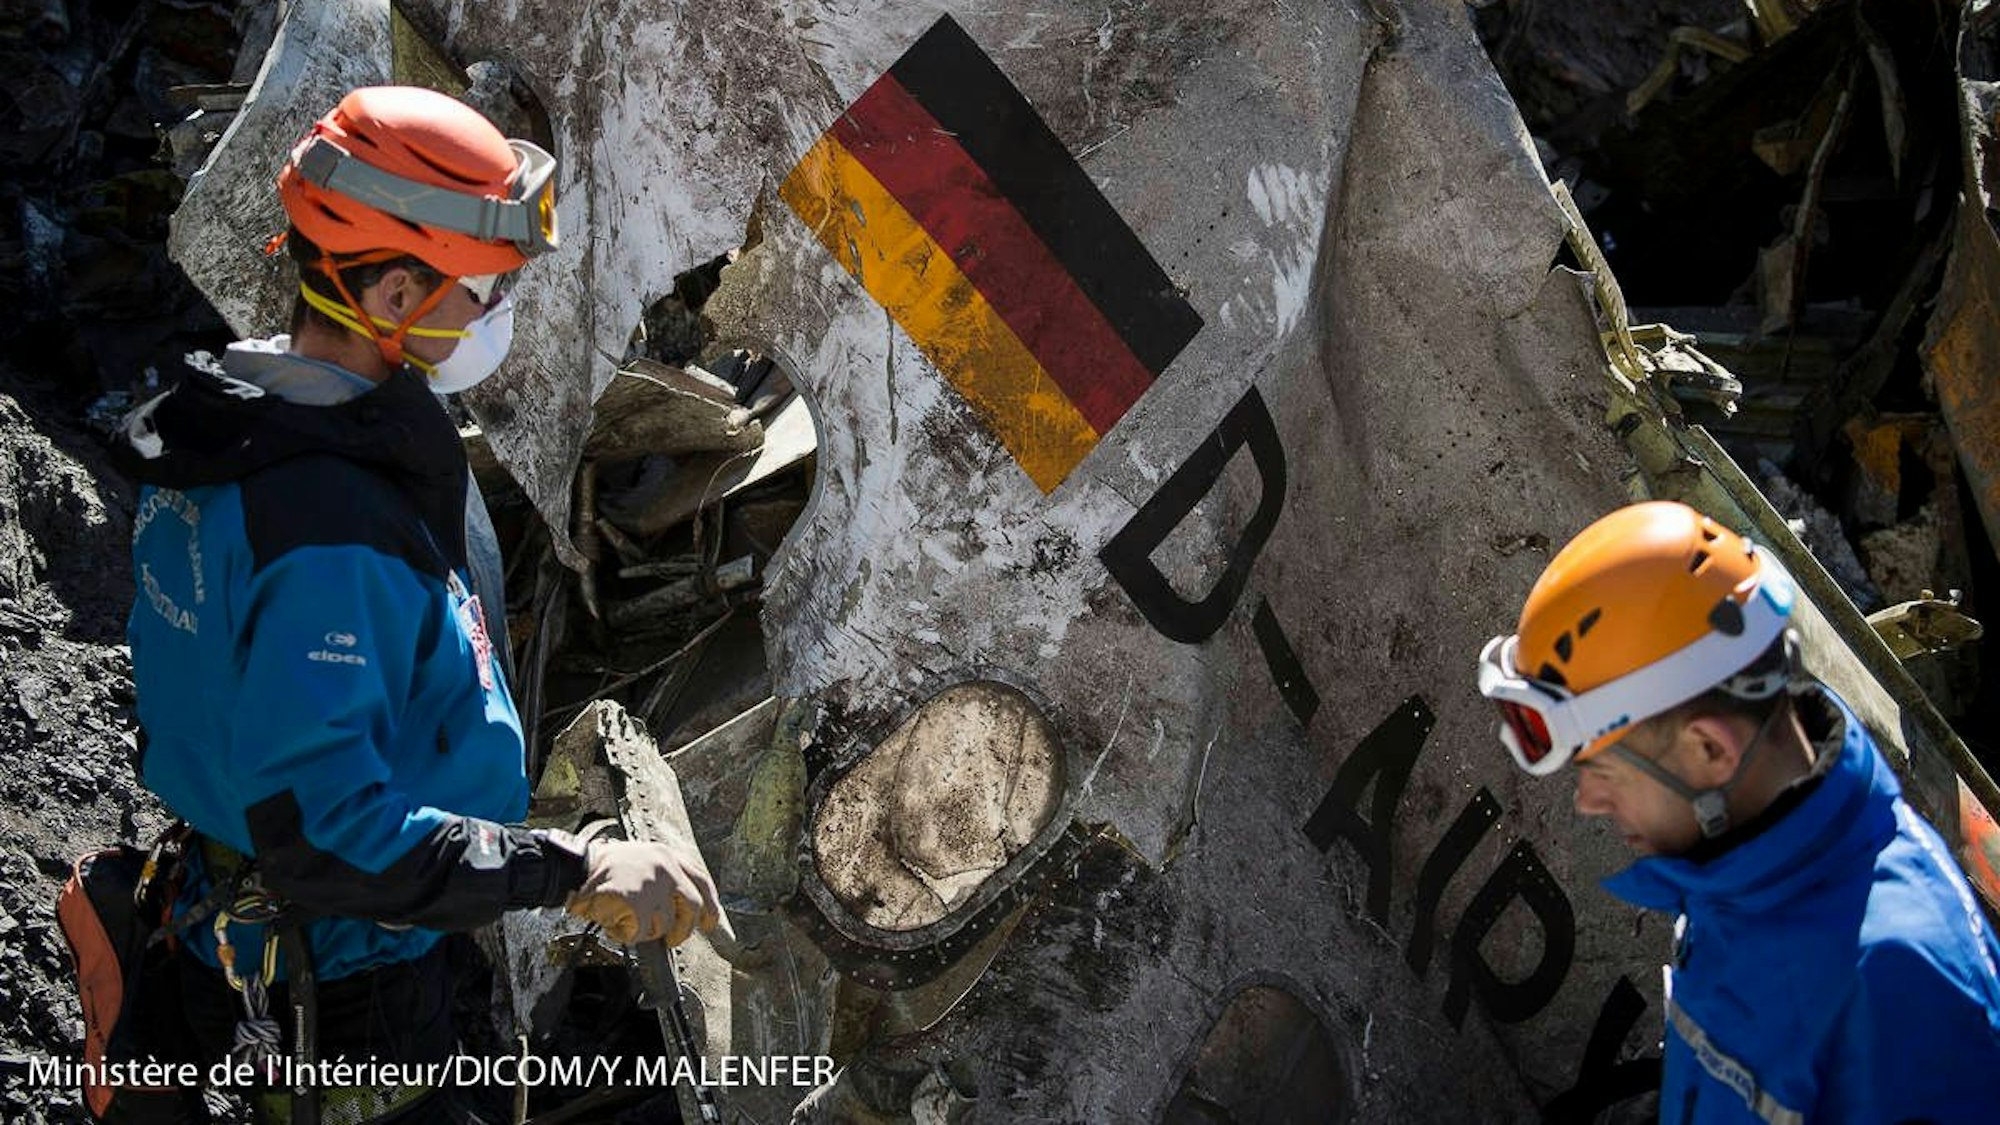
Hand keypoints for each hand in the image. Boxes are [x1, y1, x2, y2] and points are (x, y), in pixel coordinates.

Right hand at [564, 838, 730, 945]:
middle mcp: (666, 867)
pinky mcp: (637, 901)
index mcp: (668, 855)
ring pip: (664, 923)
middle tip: (673, 940)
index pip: (701, 880)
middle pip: (691, 906)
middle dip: (684, 929)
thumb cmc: (605, 868)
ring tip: (626, 919)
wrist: (576, 866)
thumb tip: (684, 910)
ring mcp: (653, 884)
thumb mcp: (643, 860)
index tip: (711, 923)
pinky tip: (614, 923)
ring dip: (646, 930)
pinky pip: (641, 932)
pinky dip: (627, 934)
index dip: (711, 905)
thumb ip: (665, 877)